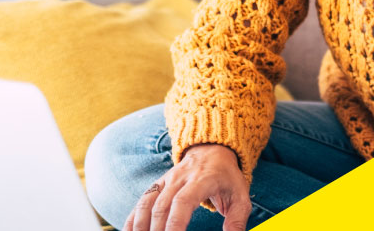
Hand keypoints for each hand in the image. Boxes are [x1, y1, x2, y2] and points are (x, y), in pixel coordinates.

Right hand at [123, 143, 251, 230]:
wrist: (213, 151)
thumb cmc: (227, 178)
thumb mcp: (240, 197)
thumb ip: (237, 221)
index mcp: (202, 180)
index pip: (183, 201)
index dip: (175, 223)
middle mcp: (180, 178)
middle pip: (162, 206)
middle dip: (157, 230)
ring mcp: (166, 181)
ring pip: (147, 203)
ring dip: (141, 225)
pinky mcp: (158, 185)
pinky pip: (142, 201)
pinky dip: (133, 218)